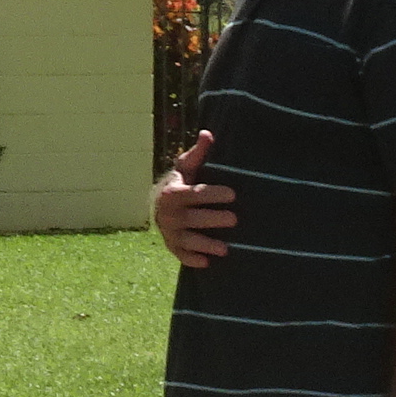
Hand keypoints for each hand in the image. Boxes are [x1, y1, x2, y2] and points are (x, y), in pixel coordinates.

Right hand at [154, 130, 235, 267]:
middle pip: (191, 218)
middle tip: (235, 219)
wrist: (160, 205)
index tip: (233, 194)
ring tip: (225, 249)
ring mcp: (169, 231)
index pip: (193, 194)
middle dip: (212, 219)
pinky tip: (207, 263)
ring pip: (187, 239)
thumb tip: (208, 133)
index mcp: (173, 192)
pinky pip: (180, 255)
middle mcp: (168, 213)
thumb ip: (198, 153)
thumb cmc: (181, 184)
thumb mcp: (187, 167)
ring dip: (205, 244)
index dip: (212, 194)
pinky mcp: (172, 246)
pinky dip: (191, 259)